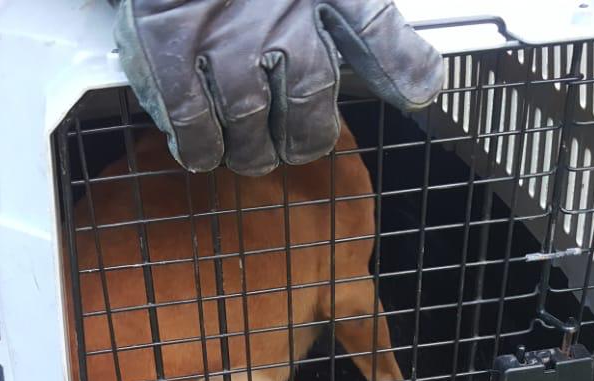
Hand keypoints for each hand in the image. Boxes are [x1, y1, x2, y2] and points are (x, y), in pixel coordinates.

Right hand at [113, 0, 443, 175]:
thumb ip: (373, 33)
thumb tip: (424, 86)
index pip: (373, 30)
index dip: (400, 67)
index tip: (417, 92)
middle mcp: (277, 12)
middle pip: (308, 98)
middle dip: (304, 137)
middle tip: (293, 147)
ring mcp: (223, 35)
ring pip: (249, 121)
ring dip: (251, 151)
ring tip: (250, 154)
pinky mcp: (170, 51)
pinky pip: (194, 121)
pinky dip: (203, 147)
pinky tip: (206, 152)